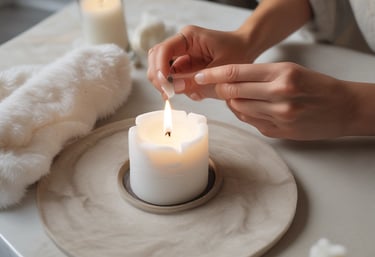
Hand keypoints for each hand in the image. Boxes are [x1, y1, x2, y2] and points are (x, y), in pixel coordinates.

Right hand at [147, 25, 251, 98]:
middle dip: (159, 78)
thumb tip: (174, 89)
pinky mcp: (186, 67)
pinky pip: (174, 78)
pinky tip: (193, 92)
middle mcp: (181, 45)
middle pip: (156, 59)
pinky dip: (179, 88)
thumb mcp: (219, 68)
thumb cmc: (238, 52)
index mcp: (188, 37)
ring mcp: (182, 56)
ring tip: (183, 93)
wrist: (248, 49)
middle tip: (168, 94)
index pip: (163, 50)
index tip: (164, 85)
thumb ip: (196, 80)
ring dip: (168, 84)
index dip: (160, 68)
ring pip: (162, 70)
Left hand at [193, 62, 365, 139]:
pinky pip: (249, 121)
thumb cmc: (316, 86)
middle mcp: (279, 95)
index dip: (214, 74)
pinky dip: (243, 114)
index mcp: (282, 74)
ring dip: (231, 103)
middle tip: (215, 87)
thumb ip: (260, 76)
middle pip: (232, 92)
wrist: (343, 108)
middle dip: (219, 89)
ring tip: (238, 97)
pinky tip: (250, 109)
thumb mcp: (290, 70)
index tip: (201, 76)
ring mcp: (278, 116)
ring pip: (238, 109)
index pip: (236, 73)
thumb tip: (230, 83)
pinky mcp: (277, 132)